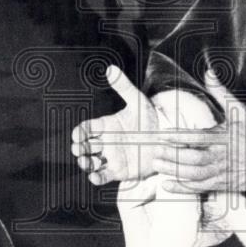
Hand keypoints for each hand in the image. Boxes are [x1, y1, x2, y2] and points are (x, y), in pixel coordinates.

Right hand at [71, 66, 160, 185]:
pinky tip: (95, 176)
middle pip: (84, 146)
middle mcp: (106, 141)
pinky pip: (103, 176)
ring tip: (88, 163)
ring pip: (90, 162)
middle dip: (78, 149)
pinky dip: (96, 178)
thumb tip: (111, 69)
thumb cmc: (152, 118)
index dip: (79, 133)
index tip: (78, 136)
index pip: (86, 128)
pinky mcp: (119, 170)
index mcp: (107, 125)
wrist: (168, 138)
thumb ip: (123, 86)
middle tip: (80, 150)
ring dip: (85, 163)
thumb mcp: (137, 101)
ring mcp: (112, 156)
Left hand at [154, 69, 245, 193]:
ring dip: (174, 171)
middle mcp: (221, 156)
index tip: (164, 134)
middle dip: (173, 156)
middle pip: (194, 159)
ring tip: (157, 165)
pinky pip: (199, 188)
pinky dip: (182, 188)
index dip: (180, 137)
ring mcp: (220, 172)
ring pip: (194, 175)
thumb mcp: (239, 111)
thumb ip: (221, 93)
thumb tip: (209, 73)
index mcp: (224, 137)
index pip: (199, 138)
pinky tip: (167, 185)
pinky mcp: (220, 184)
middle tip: (156, 151)